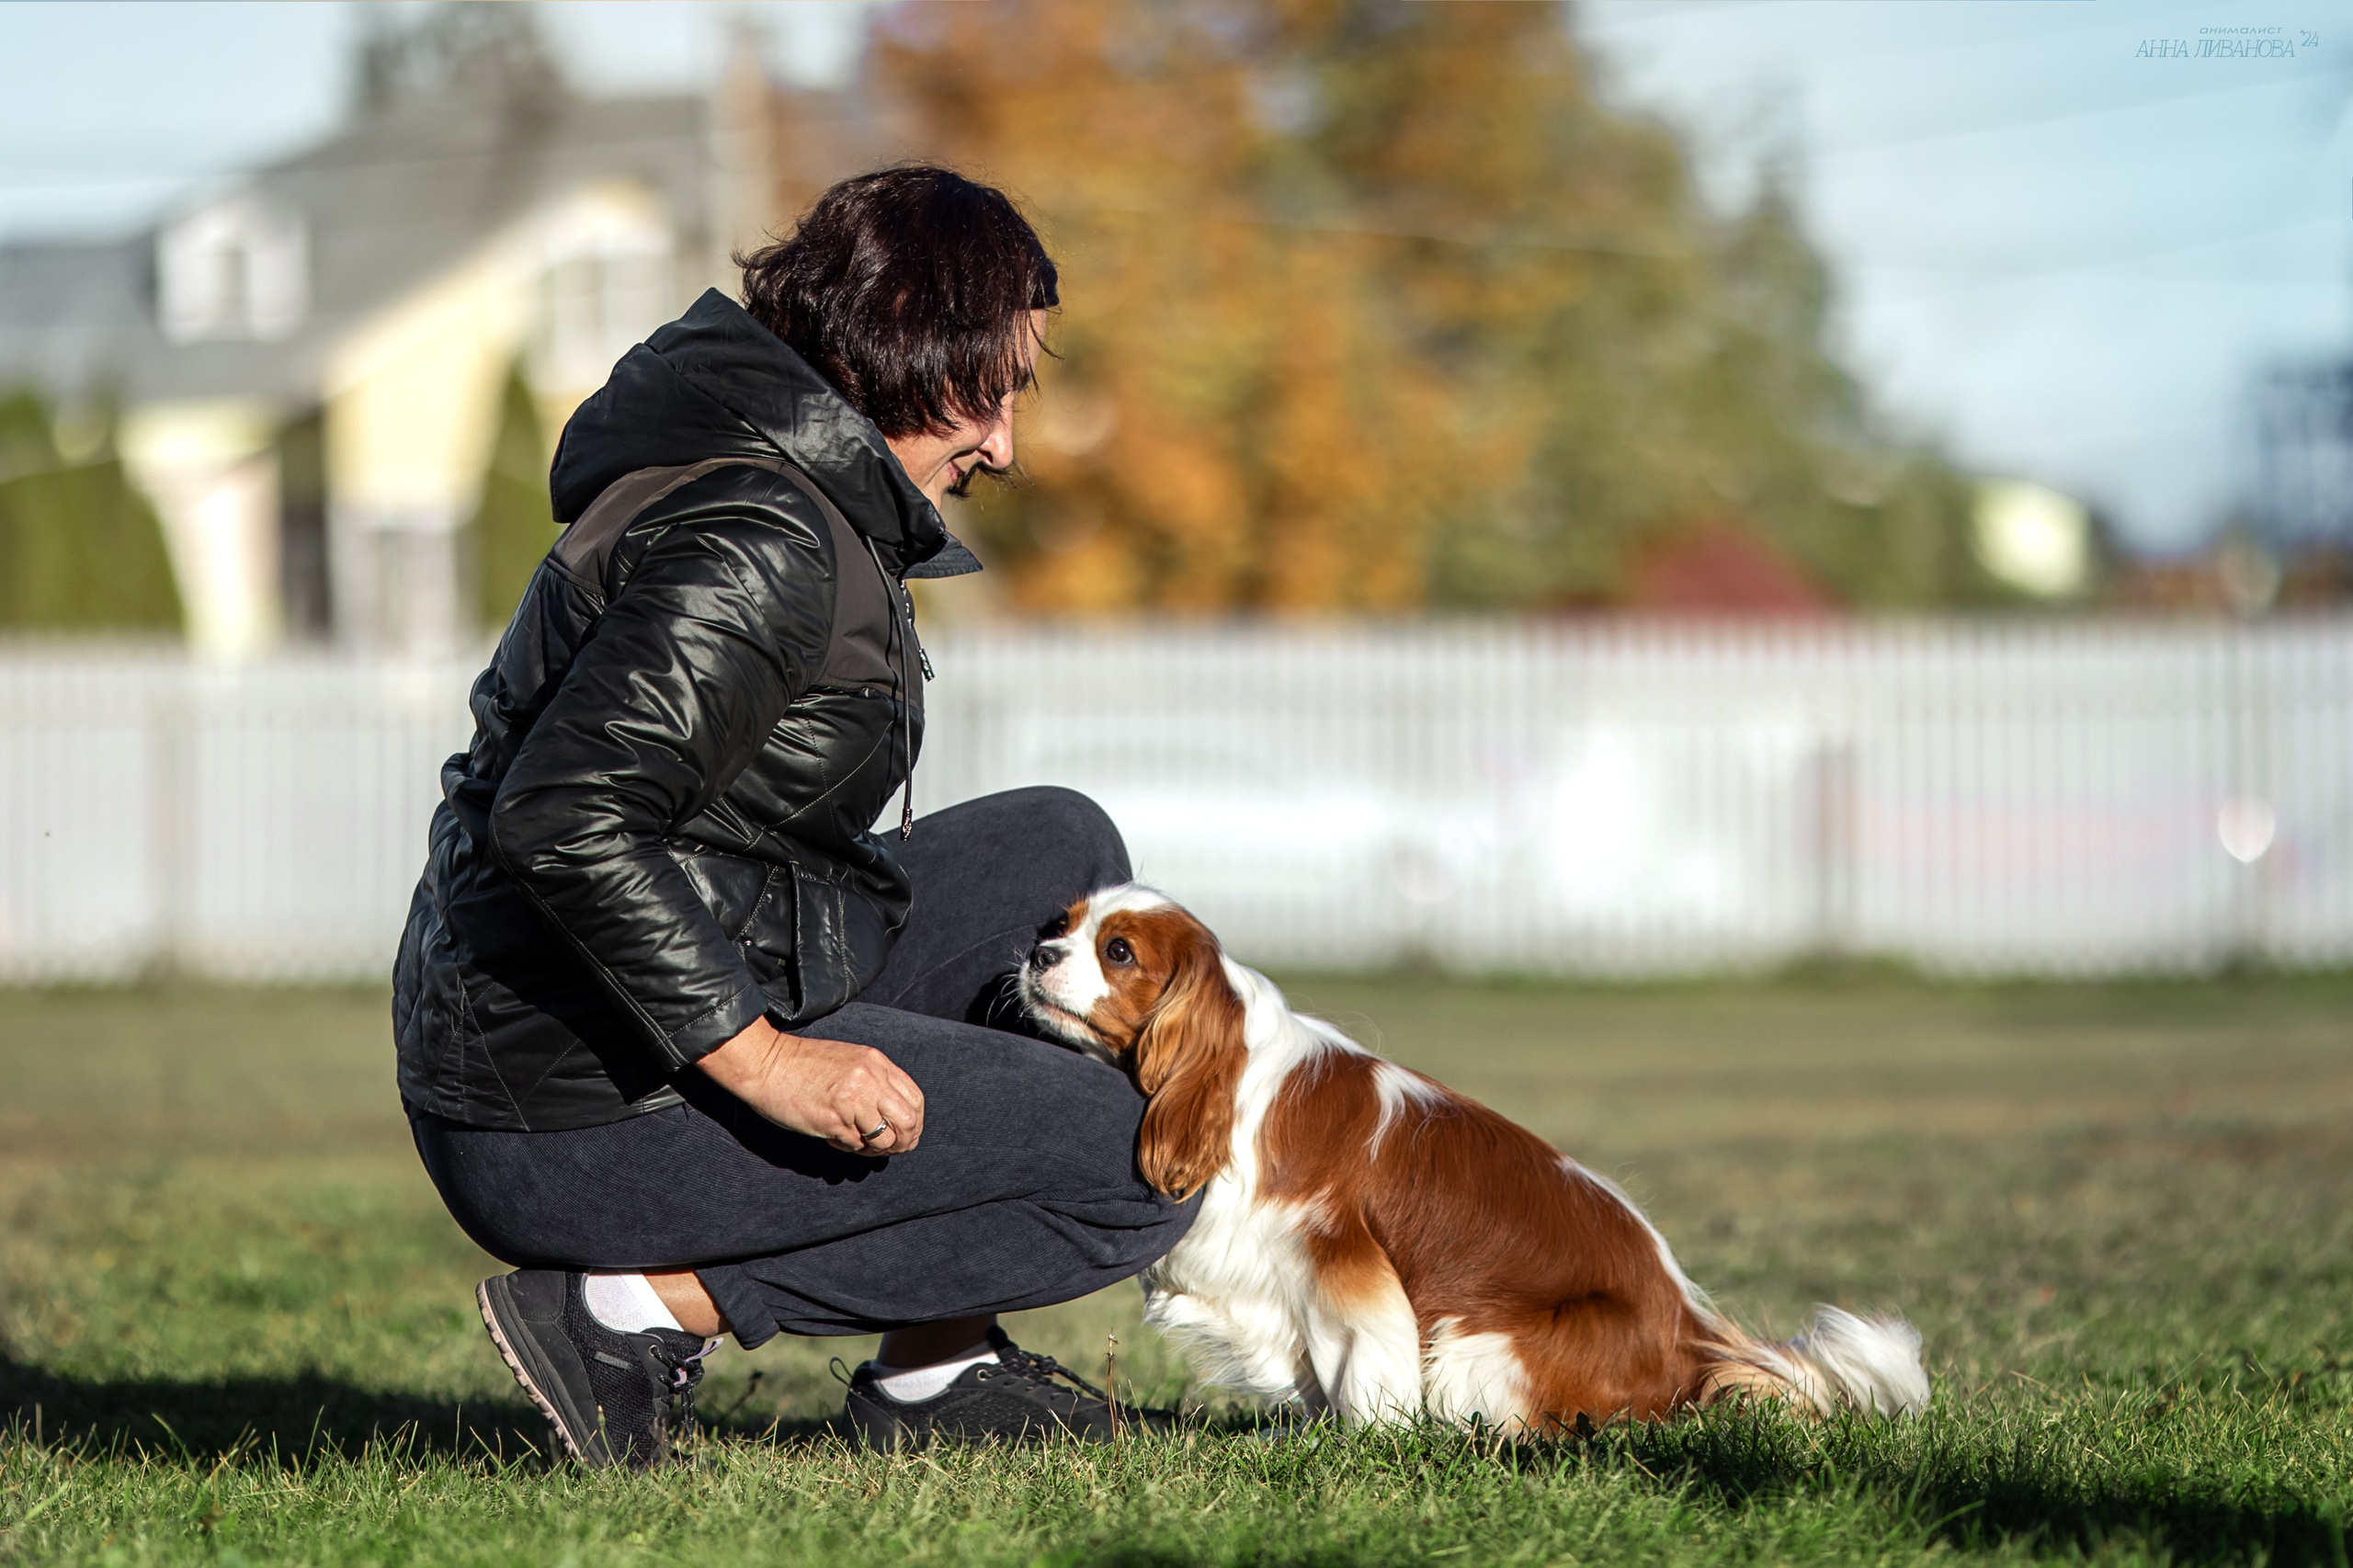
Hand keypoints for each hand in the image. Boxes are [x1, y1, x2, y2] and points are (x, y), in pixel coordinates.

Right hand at [697, 1018, 924, 1153]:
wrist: (766, 1063)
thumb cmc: (803, 1064)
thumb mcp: (849, 1061)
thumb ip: (874, 1081)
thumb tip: (893, 1115)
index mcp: (876, 1063)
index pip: (915, 1099)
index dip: (914, 1122)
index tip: (904, 1133)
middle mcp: (869, 1080)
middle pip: (907, 1121)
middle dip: (903, 1141)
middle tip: (888, 1148)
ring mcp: (852, 1100)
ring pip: (883, 1139)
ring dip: (873, 1148)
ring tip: (855, 1143)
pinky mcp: (832, 1120)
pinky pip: (854, 1145)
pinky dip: (847, 1147)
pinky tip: (832, 1136)